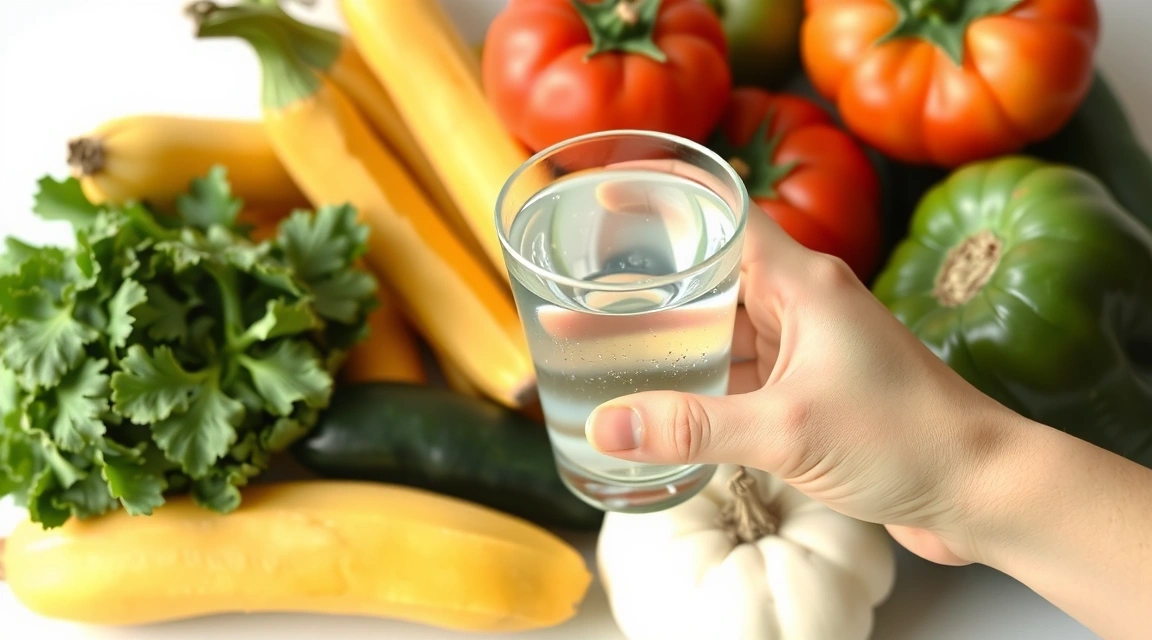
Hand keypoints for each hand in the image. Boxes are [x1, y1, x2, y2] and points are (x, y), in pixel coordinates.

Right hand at [586, 164, 1027, 565]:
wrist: (980, 490)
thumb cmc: (904, 439)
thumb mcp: (787, 430)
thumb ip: (692, 426)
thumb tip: (607, 424)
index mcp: (802, 282)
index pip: (722, 214)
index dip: (663, 200)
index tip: (606, 199)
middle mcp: (801, 305)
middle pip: (708, 279)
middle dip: (644, 291)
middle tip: (575, 298)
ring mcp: (806, 350)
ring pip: (720, 333)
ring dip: (667, 344)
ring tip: (598, 353)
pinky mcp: (809, 393)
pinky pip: (739, 376)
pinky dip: (699, 387)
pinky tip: (658, 406)